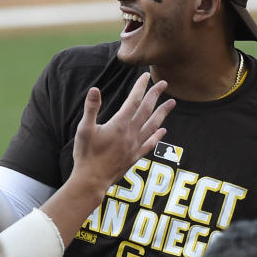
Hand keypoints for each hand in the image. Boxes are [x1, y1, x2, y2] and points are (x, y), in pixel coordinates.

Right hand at [70, 73, 173, 190]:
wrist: (92, 180)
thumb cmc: (86, 154)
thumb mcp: (84, 129)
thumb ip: (91, 108)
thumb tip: (94, 89)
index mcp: (119, 124)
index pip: (133, 101)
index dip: (140, 87)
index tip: (145, 76)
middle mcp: (130, 133)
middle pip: (146, 110)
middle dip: (155, 95)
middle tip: (164, 83)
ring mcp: (134, 146)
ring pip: (152, 125)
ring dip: (162, 113)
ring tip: (172, 103)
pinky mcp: (134, 157)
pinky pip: (150, 144)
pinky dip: (157, 136)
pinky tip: (163, 131)